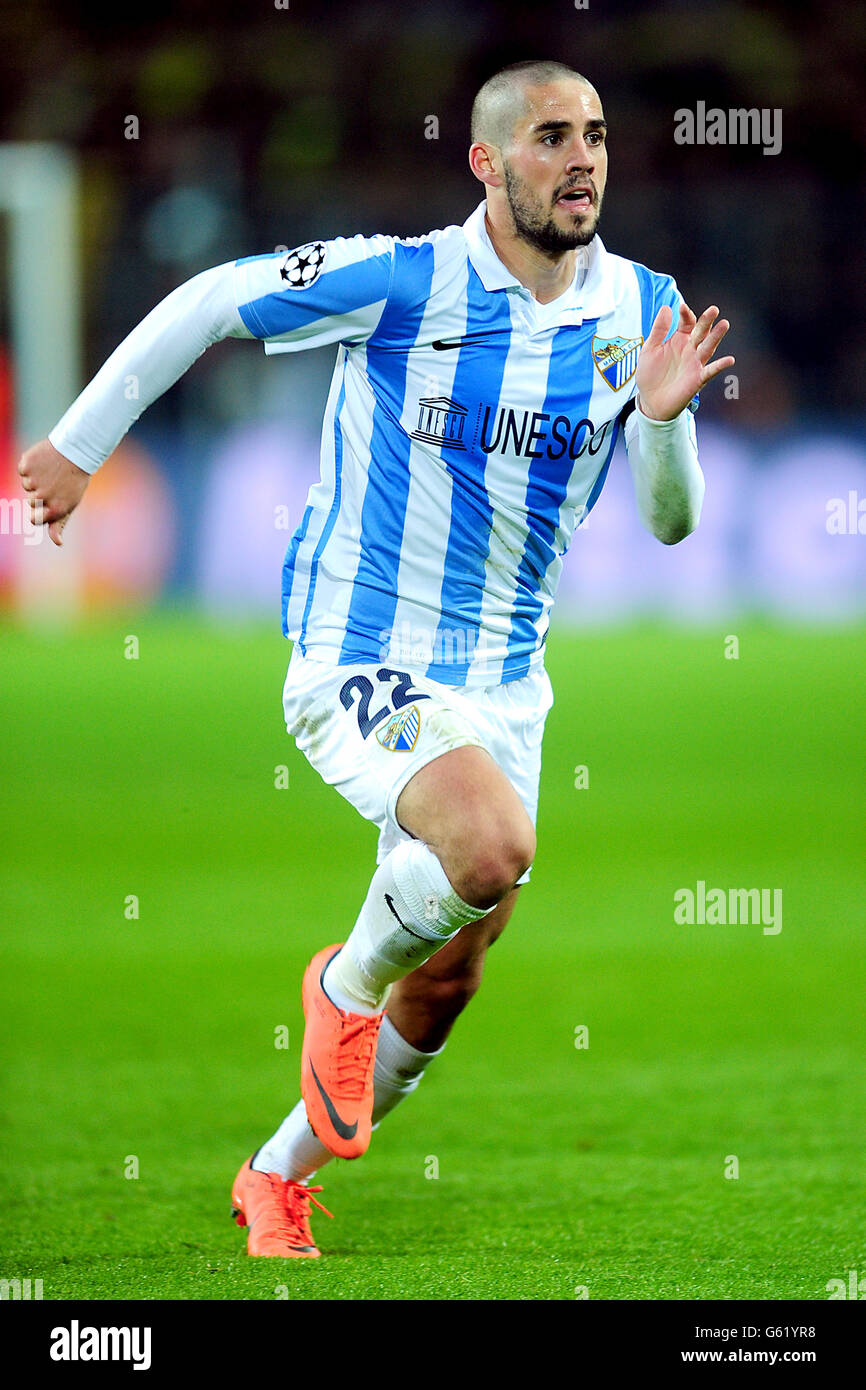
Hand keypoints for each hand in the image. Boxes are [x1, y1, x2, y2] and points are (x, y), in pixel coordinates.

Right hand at [17, 439, 90, 546]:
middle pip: (30, 500)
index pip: (34, 520)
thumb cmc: (74, 480)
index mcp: (55, 509)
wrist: (77, 451)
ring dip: (36, 478)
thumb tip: (58, 543)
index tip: (46, 503)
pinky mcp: (26, 465)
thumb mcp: (70, 503)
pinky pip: (22, 469)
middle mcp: (42, 497)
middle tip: (56, 482)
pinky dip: (31, 465)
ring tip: (52, 471)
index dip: (39, 511)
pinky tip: (45, 461)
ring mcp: (33, 481)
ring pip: (26, 484)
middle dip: (39, 492)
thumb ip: (59, 523)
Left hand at [635, 302, 733, 421]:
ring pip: (708, 347)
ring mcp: (695, 363)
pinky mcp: (698, 379)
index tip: (682, 307)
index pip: (687, 323)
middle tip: (713, 309)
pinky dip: (720, 366)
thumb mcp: (649, 350)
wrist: (650, 402)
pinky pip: (711, 371)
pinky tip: (729, 360)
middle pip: (701, 332)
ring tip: (724, 324)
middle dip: (706, 321)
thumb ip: (659, 330)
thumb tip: (667, 307)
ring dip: (716, 337)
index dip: (685, 315)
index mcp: (679, 339)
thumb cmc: (650, 375)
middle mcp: (690, 349)